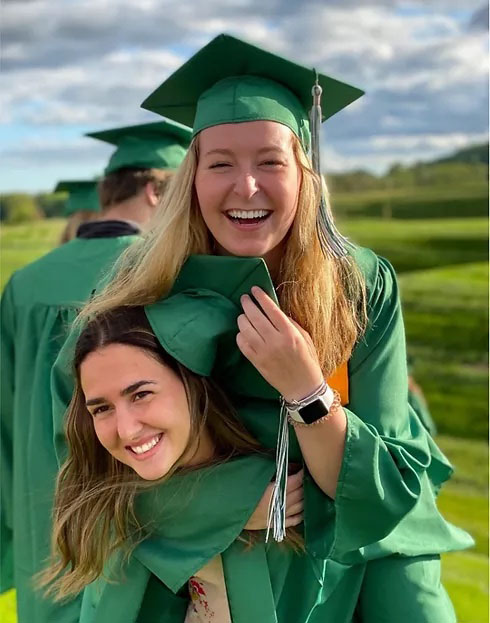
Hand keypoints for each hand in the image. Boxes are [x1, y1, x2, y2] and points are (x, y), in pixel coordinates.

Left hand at [237, 286, 323, 401]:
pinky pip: (242, 344)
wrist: (303, 387)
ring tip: (243, 314)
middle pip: (255, 316)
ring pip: (245, 328)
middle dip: (248, 304)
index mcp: (290, 333)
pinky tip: (242, 331)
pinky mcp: (256, 362)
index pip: (271, 309)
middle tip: (245, 298)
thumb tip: (276, 310)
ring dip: (242, 318)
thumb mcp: (305, 338)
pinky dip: (240, 335)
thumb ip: (291, 323)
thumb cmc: (307, 361)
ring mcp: (263, 352)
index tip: (254, 289)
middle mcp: (275, 341)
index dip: (261, 297)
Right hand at [245, 469, 303, 529]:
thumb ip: (271, 472)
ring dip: (306, 497)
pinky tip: (305, 507)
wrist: (229, 514)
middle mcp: (279, 505)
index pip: (295, 481)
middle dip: (306, 483)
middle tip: (309, 475)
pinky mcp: (276, 525)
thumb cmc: (239, 492)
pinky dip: (302, 513)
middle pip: (300, 493)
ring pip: (300, 507)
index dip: (301, 473)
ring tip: (309, 489)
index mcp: (274, 492)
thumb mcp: (254, 478)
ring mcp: (279, 517)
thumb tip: (286, 465)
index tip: (304, 466)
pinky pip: (295, 520)